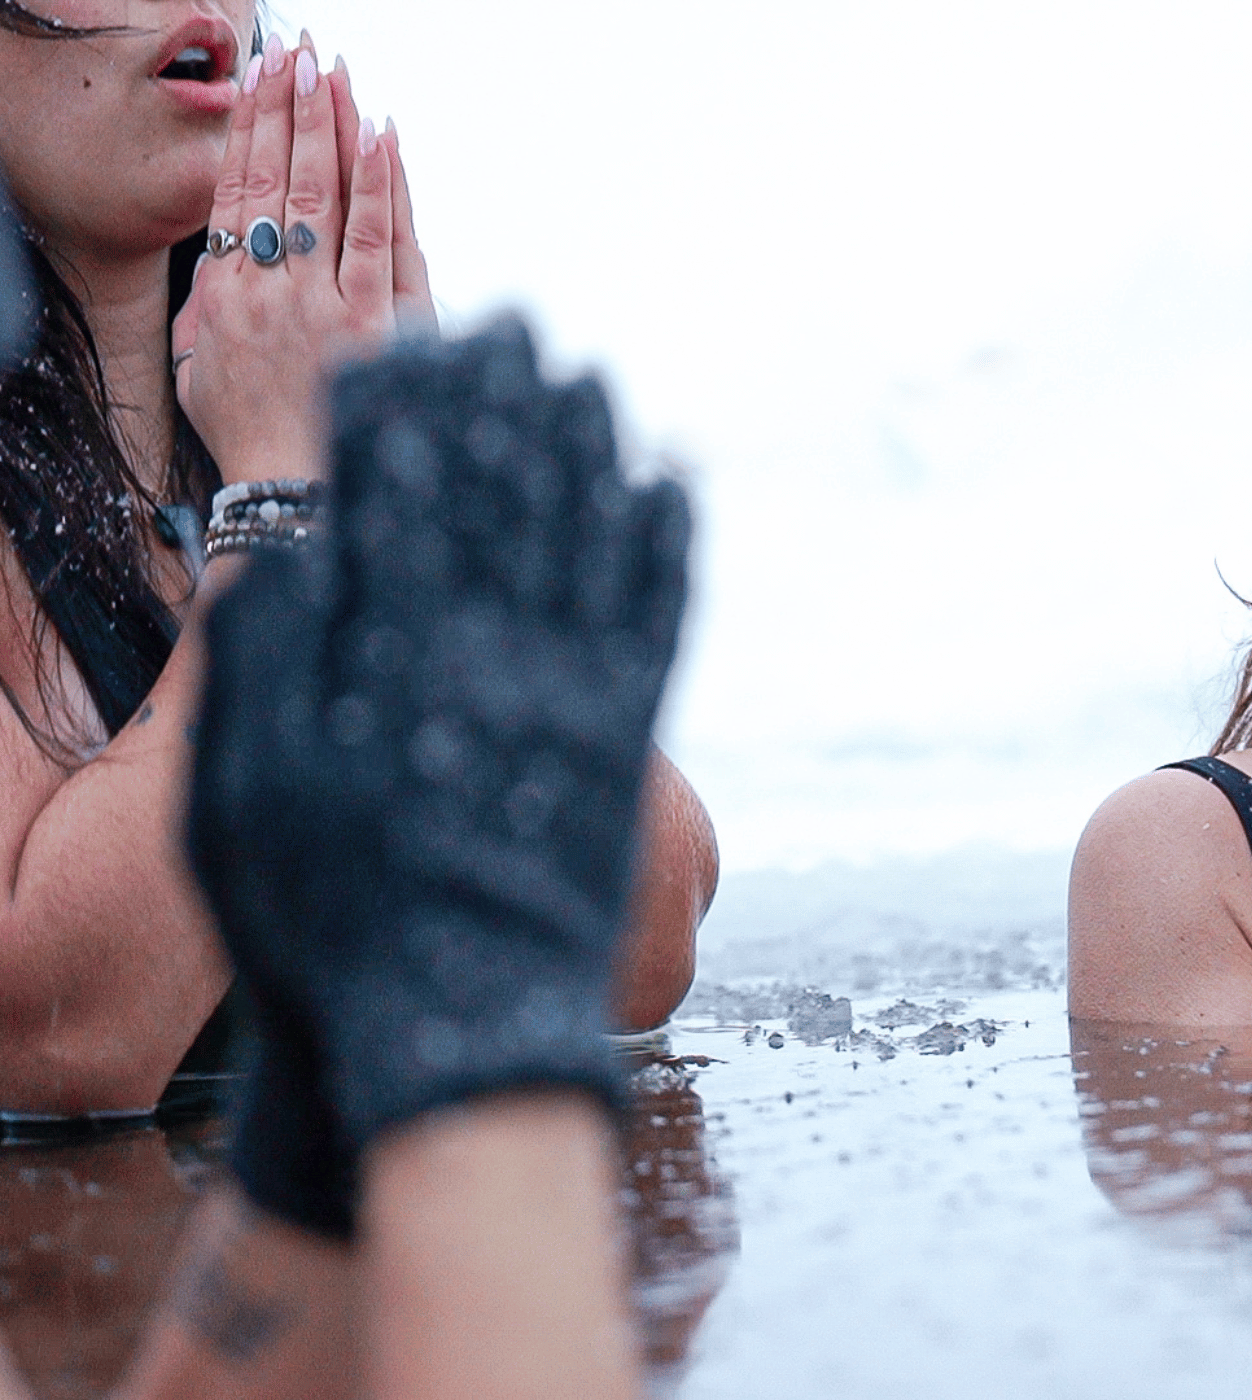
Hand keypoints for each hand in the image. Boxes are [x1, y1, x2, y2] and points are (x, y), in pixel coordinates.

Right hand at [173, 35, 432, 484]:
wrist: (297, 494)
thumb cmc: (256, 439)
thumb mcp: (202, 374)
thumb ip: (210, 316)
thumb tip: (219, 274)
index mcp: (225, 296)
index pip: (237, 191)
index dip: (250, 129)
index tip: (261, 84)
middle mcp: (272, 290)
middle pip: (280, 179)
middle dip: (290, 111)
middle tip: (299, 58)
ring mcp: (327, 303)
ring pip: (330, 196)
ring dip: (334, 129)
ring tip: (338, 77)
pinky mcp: (378, 322)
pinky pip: (380, 238)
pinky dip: (383, 184)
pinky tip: (384, 138)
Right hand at [188, 320, 689, 1224]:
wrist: (455, 1027)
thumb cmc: (329, 921)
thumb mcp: (245, 798)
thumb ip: (265, 666)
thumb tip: (290, 548)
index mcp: (398, 658)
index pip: (408, 498)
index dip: (417, 411)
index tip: (422, 342)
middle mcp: (496, 656)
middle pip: (509, 496)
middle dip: (511, 401)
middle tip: (516, 325)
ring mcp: (574, 693)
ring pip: (590, 538)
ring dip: (593, 448)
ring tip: (591, 376)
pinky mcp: (629, 740)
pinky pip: (661, 618)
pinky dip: (670, 544)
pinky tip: (674, 484)